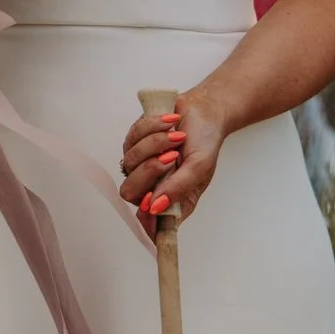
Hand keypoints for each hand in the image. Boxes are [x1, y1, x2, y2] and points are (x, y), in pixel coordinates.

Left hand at [118, 90, 229, 237]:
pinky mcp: (133, 143)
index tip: (151, 208)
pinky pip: (132, 138)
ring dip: (155, 145)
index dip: (146, 221)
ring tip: (177, 136)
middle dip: (149, 172)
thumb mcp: (199, 167)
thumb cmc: (204, 141)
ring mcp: (141, 164)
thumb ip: (178, 188)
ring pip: (130, 163)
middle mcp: (154, 185)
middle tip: (171, 157)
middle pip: (130, 192)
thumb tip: (156, 207)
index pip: (150, 223)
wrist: (201, 111)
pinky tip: (169, 123)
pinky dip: (152, 128)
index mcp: (174, 199)